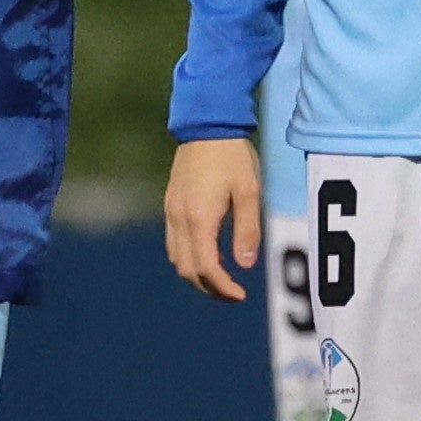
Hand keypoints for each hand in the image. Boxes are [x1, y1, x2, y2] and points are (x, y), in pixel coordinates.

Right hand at [164, 137, 264, 299]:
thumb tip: (245, 265)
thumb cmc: (232, 156)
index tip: (241, 295)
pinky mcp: (171, 205)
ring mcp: (171, 211)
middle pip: (187, 270)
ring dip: (198, 275)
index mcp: (199, 217)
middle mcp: (179, 218)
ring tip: (223, 278)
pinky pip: (175, 243)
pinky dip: (190, 258)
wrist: (206, 125)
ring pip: (177, 259)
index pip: (206, 267)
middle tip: (233, 293)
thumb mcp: (249, 191)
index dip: (222, 288)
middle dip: (209, 288)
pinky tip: (211, 254)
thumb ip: (247, 230)